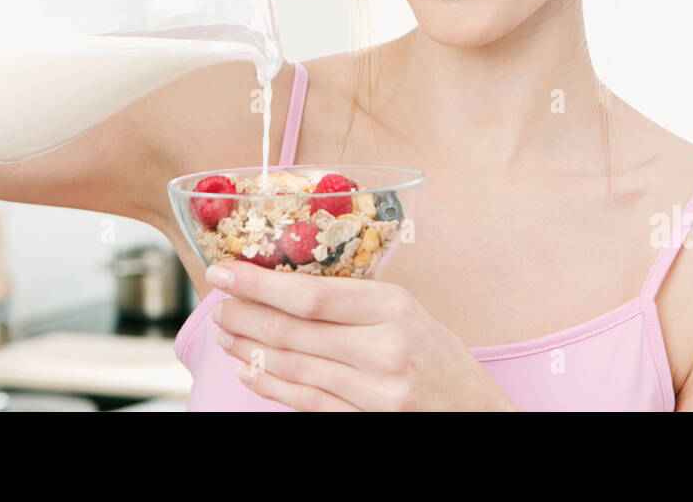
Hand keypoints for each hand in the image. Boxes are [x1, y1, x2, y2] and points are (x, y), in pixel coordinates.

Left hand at [206, 260, 516, 411]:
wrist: (474, 410)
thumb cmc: (439, 355)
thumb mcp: (406, 312)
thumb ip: (355, 301)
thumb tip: (286, 285)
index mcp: (393, 306)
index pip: (311, 294)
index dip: (259, 285)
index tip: (225, 273)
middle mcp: (385, 347)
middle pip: (294, 331)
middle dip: (245, 316)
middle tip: (217, 306)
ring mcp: (376, 390)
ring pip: (295, 366)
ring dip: (251, 349)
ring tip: (227, 336)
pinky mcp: (369, 419)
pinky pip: (308, 402)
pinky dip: (273, 386)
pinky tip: (251, 372)